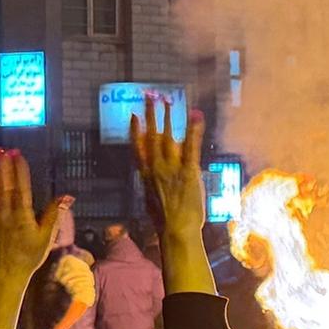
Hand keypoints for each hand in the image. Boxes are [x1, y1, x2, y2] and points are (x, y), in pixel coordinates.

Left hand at [0, 149, 69, 284]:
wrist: (9, 274)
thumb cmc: (31, 255)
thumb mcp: (47, 236)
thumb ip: (53, 214)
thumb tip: (66, 196)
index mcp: (23, 215)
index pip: (21, 187)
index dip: (19, 170)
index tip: (17, 154)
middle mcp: (6, 214)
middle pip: (4, 186)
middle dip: (2, 167)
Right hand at [131, 92, 214, 294]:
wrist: (175, 231)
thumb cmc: (166, 222)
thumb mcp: (152, 202)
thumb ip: (151, 186)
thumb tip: (151, 180)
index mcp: (146, 176)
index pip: (137, 148)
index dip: (135, 130)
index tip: (133, 116)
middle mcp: (155, 169)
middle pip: (151, 136)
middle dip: (150, 115)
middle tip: (149, 97)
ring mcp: (171, 169)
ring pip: (168, 137)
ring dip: (168, 117)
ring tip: (168, 100)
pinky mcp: (188, 171)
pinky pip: (190, 147)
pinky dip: (193, 130)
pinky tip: (195, 116)